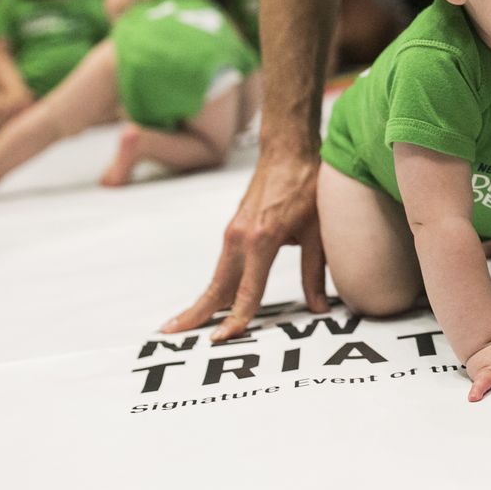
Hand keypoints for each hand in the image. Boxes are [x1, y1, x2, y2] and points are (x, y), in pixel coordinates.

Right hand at [161, 148, 326, 340]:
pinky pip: (223, 263)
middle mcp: (241, 237)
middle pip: (217, 286)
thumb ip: (315, 273)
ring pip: (216, 275)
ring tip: (179, 324)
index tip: (221, 339)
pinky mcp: (234, 227)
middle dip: (196, 313)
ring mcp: (233, 231)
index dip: (236, 318)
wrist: (288, 150)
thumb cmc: (307, 187)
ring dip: (200, 301)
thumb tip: (320, 308)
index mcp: (262, 240)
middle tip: (170, 335)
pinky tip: (210, 299)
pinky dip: (214, 284)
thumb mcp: (318, 232)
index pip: (247, 291)